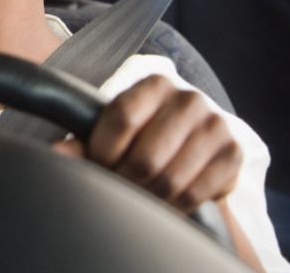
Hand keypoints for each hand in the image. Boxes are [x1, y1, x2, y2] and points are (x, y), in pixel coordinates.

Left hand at [54, 74, 241, 213]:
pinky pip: (195, 194)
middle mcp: (190, 99)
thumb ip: (84, 138)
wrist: (196, 134)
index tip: (98, 163)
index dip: (102, 150)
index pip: (122, 118)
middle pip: (145, 158)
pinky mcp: (234, 155)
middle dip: (124, 180)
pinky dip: (173, 205)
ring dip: (147, 197)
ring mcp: (216, 126)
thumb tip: (55, 153)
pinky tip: (163, 200)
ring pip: (169, 180)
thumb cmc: (144, 129)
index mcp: (155, 83)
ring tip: (138, 195)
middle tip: (117, 185)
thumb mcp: (115, 126)